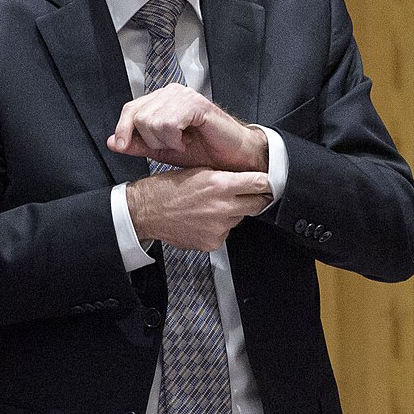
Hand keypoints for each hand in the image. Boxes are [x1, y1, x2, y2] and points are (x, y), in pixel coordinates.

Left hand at [108, 83, 267, 170]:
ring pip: (151, 120)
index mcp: (162, 100)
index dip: (122, 128)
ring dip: (165, 141)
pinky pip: (168, 123)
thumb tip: (112, 142)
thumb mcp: (163, 151)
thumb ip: (138, 145)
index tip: (120, 146)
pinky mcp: (196, 103)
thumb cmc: (203, 151)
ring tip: (183, 142)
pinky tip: (188, 140)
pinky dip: (175, 138)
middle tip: (173, 145)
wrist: (233, 159)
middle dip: (151, 140)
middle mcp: (171, 92)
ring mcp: (184, 95)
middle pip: (138, 116)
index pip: (131, 109)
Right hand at [126, 167, 273, 250]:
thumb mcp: (198, 171)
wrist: (146, 212)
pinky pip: (225, 233)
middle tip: (246, 196)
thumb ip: (223, 175)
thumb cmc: (167, 190)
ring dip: (232, 213)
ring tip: (211, 208)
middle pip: (257, 204)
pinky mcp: (213, 242)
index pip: (260, 184)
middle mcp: (223, 207)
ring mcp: (219, 227)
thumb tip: (243, 178)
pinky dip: (219, 228)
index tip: (266, 184)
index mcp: (220, 184)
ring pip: (239, 219)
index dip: (264, 183)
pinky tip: (203, 220)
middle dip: (255, 199)